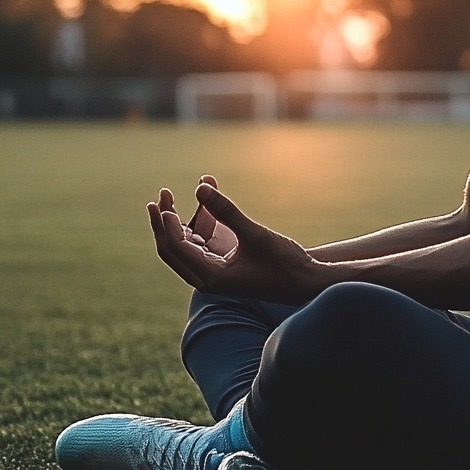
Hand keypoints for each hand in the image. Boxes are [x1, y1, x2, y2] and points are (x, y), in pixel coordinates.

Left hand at [147, 182, 321, 303]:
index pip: (178, 249)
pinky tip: (207, 196)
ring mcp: (216, 271)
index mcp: (212, 278)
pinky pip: (205, 240)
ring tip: (183, 189)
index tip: (165, 203)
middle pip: (174, 249)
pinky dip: (204, 219)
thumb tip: (200, 187)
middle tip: (162, 195)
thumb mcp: (256, 235)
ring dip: (184, 217)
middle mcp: (209, 278)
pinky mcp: (226, 263)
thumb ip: (227, 211)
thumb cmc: (285, 263)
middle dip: (165, 223)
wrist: (307, 282)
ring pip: (188, 243)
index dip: (168, 225)